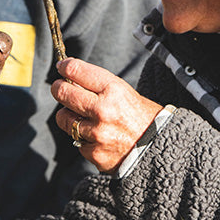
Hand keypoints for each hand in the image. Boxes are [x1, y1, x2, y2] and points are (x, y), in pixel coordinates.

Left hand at [51, 58, 161, 172]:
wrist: (160, 147)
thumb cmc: (140, 116)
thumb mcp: (124, 92)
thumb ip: (97, 85)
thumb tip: (68, 77)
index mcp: (113, 90)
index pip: (76, 70)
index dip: (65, 67)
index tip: (62, 67)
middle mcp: (103, 110)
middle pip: (62, 93)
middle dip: (59, 88)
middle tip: (61, 88)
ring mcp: (97, 133)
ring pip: (64, 118)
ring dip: (69, 116)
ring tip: (83, 117)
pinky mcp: (94, 152)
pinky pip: (76, 140)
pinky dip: (83, 138)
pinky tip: (97, 137)